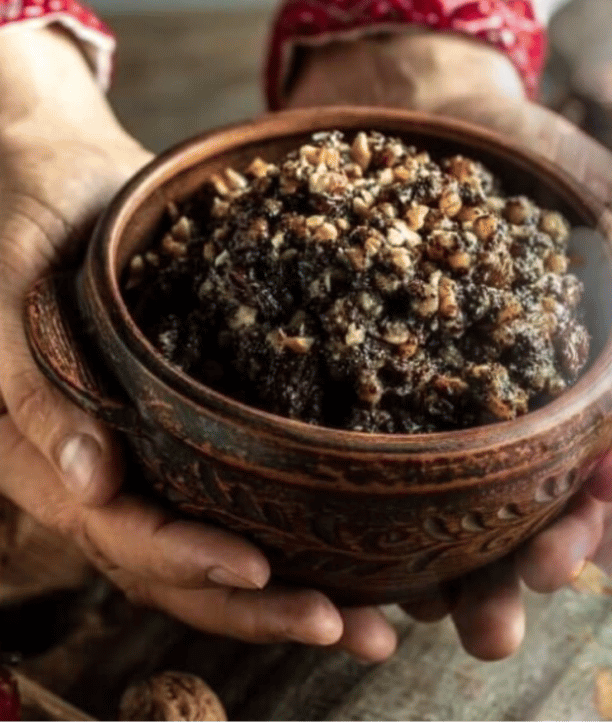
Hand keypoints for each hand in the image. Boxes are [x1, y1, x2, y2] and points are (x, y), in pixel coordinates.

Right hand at [0, 26, 394, 662]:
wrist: (51, 175)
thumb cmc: (17, 218)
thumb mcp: (9, 283)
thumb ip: (34, 384)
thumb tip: (93, 482)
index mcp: (52, 459)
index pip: (124, 536)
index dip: (187, 561)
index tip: (259, 569)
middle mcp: (107, 478)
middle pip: (183, 572)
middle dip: (265, 610)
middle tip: (353, 631)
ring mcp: (154, 462)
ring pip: (220, 549)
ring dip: (294, 595)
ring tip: (380, 624)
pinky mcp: (196, 433)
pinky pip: (245, 498)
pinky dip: (302, 534)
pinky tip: (372, 556)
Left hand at [289, 32, 611, 658]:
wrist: (423, 109)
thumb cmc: (529, 154)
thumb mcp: (604, 193)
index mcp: (573, 386)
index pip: (597, 459)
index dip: (605, 487)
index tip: (605, 495)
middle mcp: (507, 416)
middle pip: (525, 512)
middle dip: (530, 563)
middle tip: (521, 602)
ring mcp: (434, 416)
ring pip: (446, 519)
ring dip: (454, 579)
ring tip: (443, 623)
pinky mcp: (362, 405)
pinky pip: (361, 479)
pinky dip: (363, 530)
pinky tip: (358, 577)